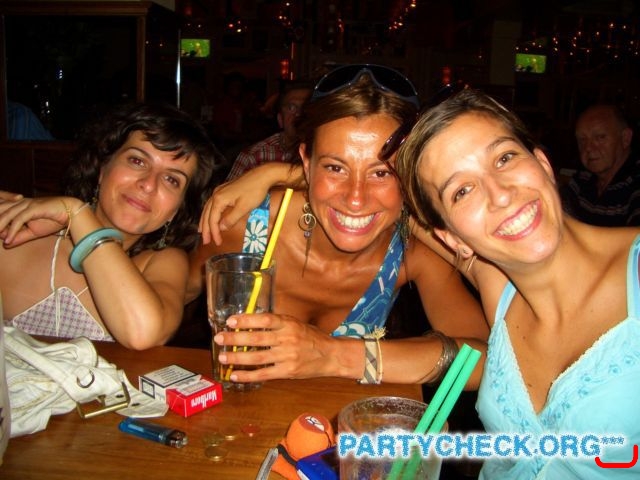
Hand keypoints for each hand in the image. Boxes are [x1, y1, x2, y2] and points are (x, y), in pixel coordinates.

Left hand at [0, 195, 83, 245]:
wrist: (71, 212)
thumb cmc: (54, 220)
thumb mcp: (33, 232)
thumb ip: (20, 236)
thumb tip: (6, 244)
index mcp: (19, 205)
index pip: (1, 210)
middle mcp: (20, 203)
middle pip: (1, 210)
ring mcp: (27, 204)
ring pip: (7, 215)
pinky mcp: (34, 208)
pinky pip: (19, 219)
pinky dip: (12, 230)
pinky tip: (8, 240)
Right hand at [199, 168, 272, 245]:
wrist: (262, 176)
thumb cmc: (255, 191)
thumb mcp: (244, 208)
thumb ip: (231, 219)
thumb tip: (221, 228)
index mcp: (219, 199)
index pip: (213, 220)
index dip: (214, 233)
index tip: (217, 243)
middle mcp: (216, 194)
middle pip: (207, 214)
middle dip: (206, 229)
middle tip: (205, 241)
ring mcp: (219, 191)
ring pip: (208, 209)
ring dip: (205, 221)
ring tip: (202, 232)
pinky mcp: (224, 190)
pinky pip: (212, 204)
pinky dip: (210, 213)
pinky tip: (210, 217)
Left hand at [213, 313, 338, 381]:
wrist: (331, 355)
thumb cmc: (311, 338)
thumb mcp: (296, 324)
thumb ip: (276, 324)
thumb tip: (249, 322)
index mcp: (289, 324)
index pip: (265, 320)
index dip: (247, 320)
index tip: (231, 321)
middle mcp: (288, 339)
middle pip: (257, 339)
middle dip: (235, 339)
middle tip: (219, 338)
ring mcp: (287, 357)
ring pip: (258, 358)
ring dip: (238, 358)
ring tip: (223, 358)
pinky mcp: (288, 372)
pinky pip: (264, 374)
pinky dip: (248, 375)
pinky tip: (235, 375)